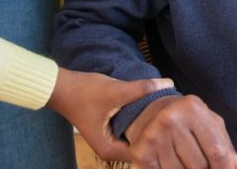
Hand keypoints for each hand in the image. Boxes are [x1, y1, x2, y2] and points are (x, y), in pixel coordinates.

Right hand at [46, 67, 173, 161]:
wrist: (61, 87)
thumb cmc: (83, 91)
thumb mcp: (115, 90)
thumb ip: (141, 89)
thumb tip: (169, 84)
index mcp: (111, 150)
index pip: (146, 152)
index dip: (161, 137)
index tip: (174, 123)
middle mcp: (111, 150)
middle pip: (144, 147)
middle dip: (158, 133)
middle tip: (175, 117)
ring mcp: (111, 141)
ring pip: (139, 138)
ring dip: (150, 127)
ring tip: (167, 111)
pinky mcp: (111, 131)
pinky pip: (132, 131)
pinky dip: (142, 123)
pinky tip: (154, 109)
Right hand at [125, 94, 236, 168]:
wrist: (150, 111)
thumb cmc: (189, 120)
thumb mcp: (210, 125)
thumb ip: (227, 148)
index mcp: (193, 109)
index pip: (217, 151)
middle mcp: (170, 120)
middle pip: (199, 166)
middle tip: (202, 165)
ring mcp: (153, 136)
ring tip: (185, 161)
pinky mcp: (140, 153)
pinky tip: (171, 163)